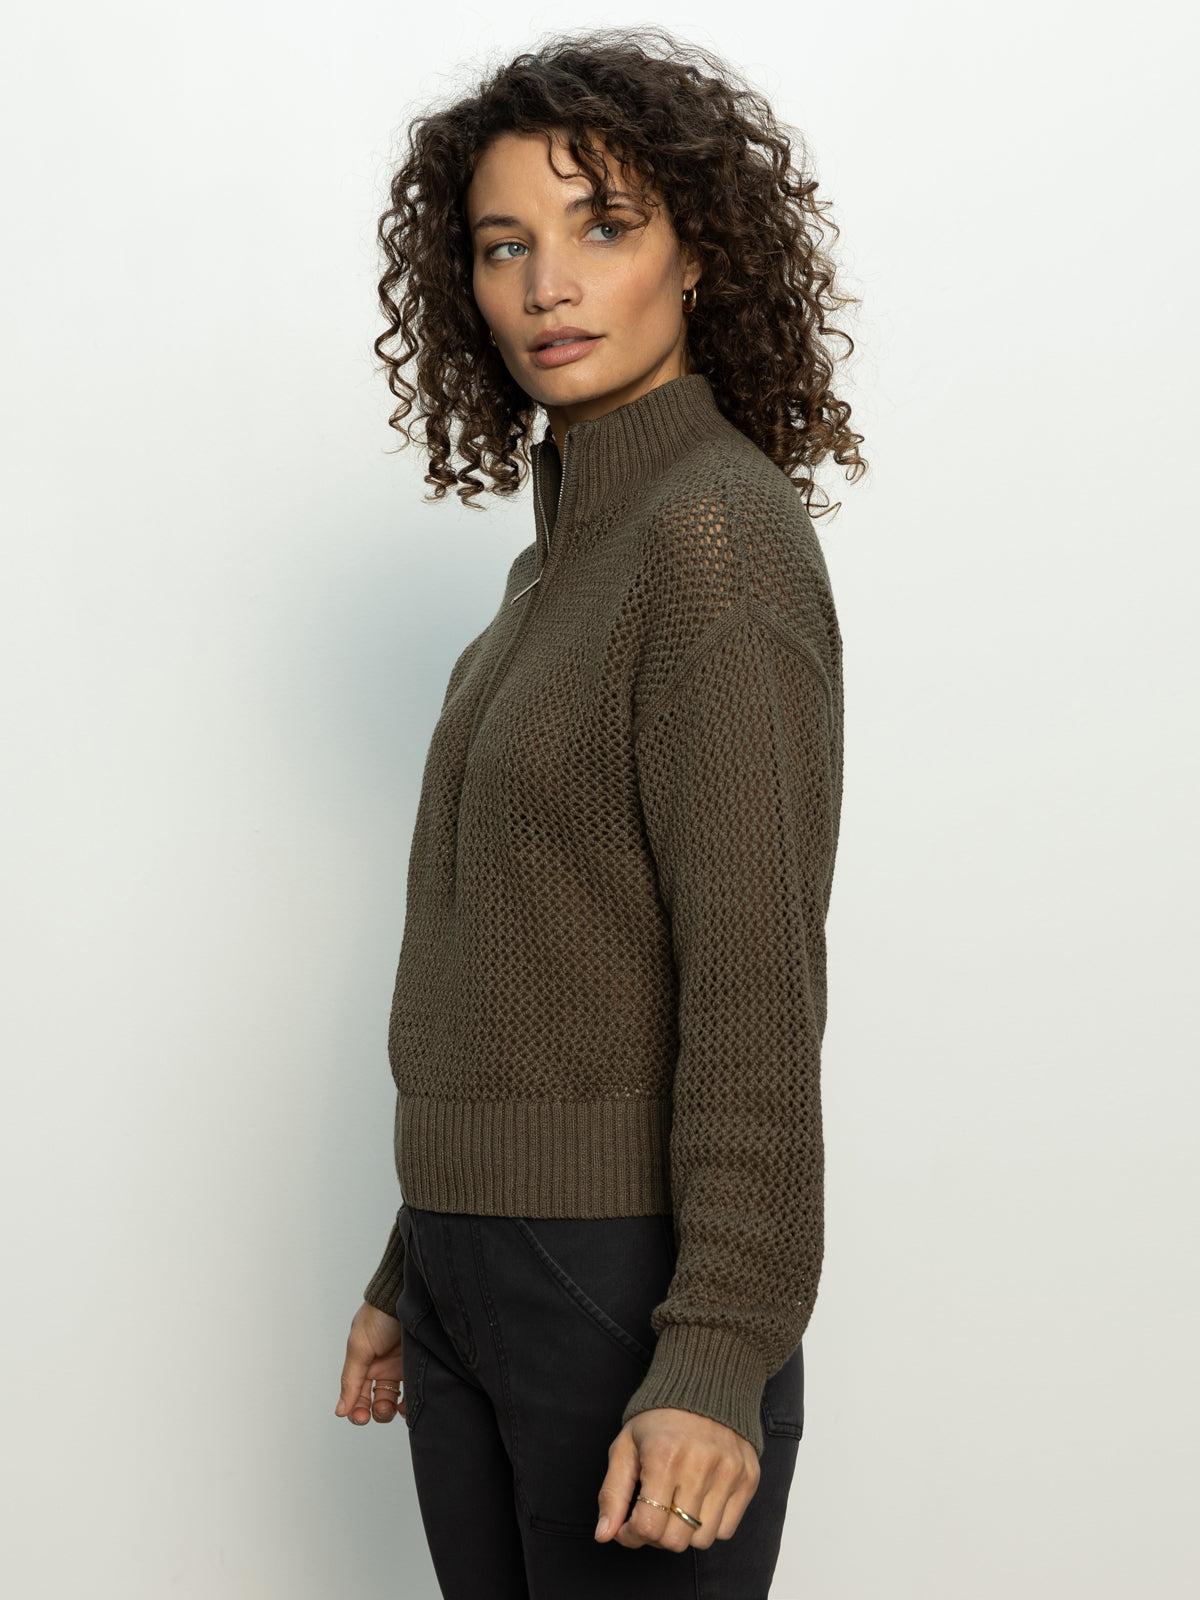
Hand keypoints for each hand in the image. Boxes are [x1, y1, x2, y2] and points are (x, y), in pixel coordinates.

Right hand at [335, 1301, 405, 1425]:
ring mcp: (400, 1368)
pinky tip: (406, 1405)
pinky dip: (409, 1405)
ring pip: (394, 1402)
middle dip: (375, 1412)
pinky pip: (413, 1394)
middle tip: (380, 1409)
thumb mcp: (359, 1346)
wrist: (406, 1296)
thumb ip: (350, 1379)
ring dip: (391, 1411)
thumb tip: (340, 1410)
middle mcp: (381, 1368)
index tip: (361, 1417)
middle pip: (375, 1402)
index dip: (356, 1410)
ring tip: (392, 1407)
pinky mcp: (416, 1367)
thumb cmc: (379, 1315)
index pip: (356, 1395)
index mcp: (363, 1363)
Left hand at [594, 1407, 759, 1552]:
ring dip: (684, 1532)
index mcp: (664, 1456)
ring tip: (676, 1505)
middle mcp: (700, 1465)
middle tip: (652, 1513)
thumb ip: (612, 1494)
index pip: (648, 1527)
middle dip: (657, 1535)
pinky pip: (726, 1530)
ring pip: (703, 1540)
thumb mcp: (625, 1447)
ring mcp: (729, 1472)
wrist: (705, 1384)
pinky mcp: (748, 1477)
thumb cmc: (659, 1420)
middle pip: (676, 1540)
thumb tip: (604, 1535)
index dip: (631, 1535)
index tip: (628, 1524)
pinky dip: (709, 1525)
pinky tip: (699, 1500)